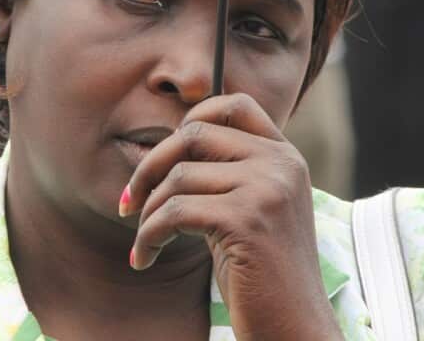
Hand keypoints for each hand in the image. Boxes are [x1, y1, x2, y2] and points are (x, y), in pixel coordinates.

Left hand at [122, 94, 343, 340]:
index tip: (164, 160)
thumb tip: (171, 145)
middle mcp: (281, 165)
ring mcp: (266, 190)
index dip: (190, 120)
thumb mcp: (254, 211)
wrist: (294, 329)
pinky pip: (174, 213)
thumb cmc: (263, 277)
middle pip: (193, 134)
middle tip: (128, 202)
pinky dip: (148, 236)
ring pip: (178, 177)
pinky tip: (144, 258)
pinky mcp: (246, 220)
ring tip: (143, 242)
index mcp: (286, 157)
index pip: (234, 104)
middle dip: (149, 167)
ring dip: (146, 213)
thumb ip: (228, 175)